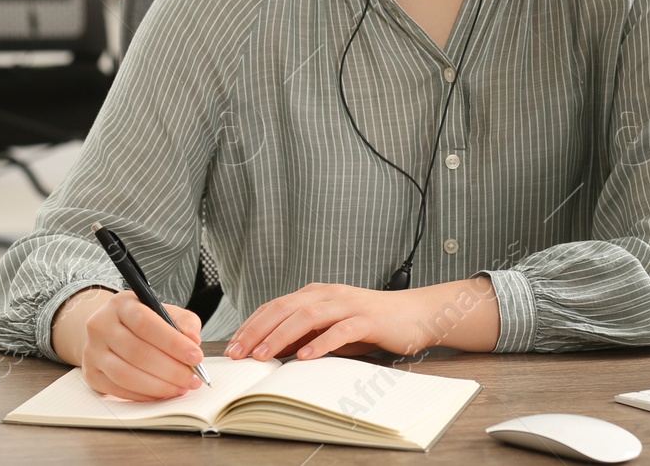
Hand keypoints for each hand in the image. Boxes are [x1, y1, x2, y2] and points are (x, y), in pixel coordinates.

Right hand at [52, 286, 205, 400]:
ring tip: (181, 388)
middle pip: (137, 353)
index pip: (146, 324)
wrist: (106, 329)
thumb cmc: (140, 321)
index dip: (173, 343)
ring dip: (159, 386)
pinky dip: (144, 395)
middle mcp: (101, 326)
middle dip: (171, 369)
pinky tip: (162, 393)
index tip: (196, 356)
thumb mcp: (162, 311)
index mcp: (121, 305)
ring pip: (126, 375)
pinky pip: (119, 390)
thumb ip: (183, 321)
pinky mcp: (91, 375)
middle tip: (193, 378)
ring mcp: (92, 352)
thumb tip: (194, 340)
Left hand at [225, 276, 498, 361]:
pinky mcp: (367, 319)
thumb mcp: (332, 329)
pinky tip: (306, 355)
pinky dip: (321, 342)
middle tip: (239, 353)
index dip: (252, 325)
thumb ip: (306, 334)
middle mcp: (328, 294)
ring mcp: (348, 304)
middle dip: (258, 331)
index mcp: (316, 293)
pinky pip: (340, 329)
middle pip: (285, 308)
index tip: (233, 347)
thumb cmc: (371, 324)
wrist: (416, 314)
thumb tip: (273, 351)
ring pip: (307, 315)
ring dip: (282, 335)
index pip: (275, 306)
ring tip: (264, 355)